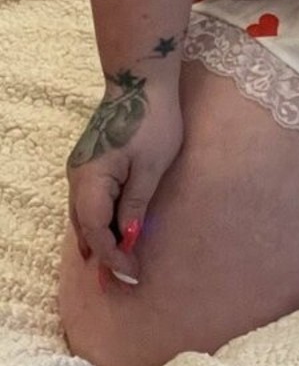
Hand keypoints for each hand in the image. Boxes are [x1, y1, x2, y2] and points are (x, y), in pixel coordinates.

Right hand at [66, 74, 184, 284]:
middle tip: (120, 283)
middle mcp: (78, 177)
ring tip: (112, 269)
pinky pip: (88, 202)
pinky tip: (107, 236)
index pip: (95, 230)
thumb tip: (128, 239)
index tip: (131, 275)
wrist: (141, 82)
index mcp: (91, 179)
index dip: (112, 255)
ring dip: (98, 241)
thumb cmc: (153, 121)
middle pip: (85, 226)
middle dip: (102, 256)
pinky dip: (98, 223)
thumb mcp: (151, 167)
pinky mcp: (90, 164)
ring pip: (83, 215)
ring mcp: (80, 169)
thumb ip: (136, 205)